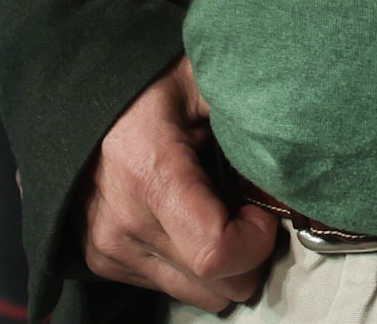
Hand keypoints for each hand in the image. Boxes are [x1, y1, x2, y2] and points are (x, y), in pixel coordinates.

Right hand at [81, 59, 273, 312]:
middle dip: (247, 256)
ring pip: (200, 296)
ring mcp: (110, 246)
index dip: (254, 241)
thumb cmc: (149, 85)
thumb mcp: (201, 80)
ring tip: (212, 212)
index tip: (257, 209)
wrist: (76, 96)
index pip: (217, 254)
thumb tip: (299, 152)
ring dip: (219, 264)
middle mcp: (125, 221)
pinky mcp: (102, 260)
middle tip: (242, 208)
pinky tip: (184, 219)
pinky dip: (189, 264)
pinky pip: (170, 288)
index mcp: (150, 172)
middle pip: (219, 286)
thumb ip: (246, 113)